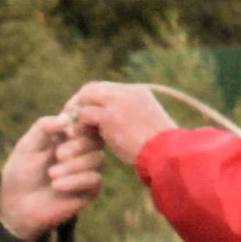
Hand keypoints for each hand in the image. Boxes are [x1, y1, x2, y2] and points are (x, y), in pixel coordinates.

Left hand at [0, 110, 103, 240]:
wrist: (17, 202)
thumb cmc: (22, 170)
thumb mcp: (28, 144)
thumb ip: (43, 126)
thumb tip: (65, 118)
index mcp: (70, 135)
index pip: (87, 123)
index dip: (83, 125)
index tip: (69, 132)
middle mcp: (83, 150)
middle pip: (96, 140)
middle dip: (79, 146)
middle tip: (59, 154)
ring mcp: (88, 170)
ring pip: (98, 159)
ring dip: (75, 165)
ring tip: (52, 173)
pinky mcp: (89, 190)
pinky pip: (94, 180)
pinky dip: (75, 181)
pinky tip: (57, 185)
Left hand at [62, 78, 177, 168]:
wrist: (167, 153)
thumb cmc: (162, 148)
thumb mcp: (149, 125)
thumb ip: (132, 117)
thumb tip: (116, 125)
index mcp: (139, 92)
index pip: (106, 89)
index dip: (93, 101)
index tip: (86, 116)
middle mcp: (127, 91)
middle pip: (92, 88)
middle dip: (79, 103)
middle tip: (73, 121)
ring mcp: (118, 102)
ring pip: (86, 98)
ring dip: (78, 115)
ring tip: (77, 132)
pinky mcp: (109, 116)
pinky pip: (84, 114)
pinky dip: (79, 125)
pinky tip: (81, 138)